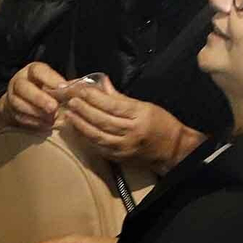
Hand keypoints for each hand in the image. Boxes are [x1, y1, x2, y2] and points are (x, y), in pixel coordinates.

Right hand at [0, 61, 68, 133]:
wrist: (24, 100)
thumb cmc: (45, 89)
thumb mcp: (54, 82)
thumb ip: (65, 85)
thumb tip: (81, 88)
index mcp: (32, 70)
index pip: (38, 70)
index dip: (50, 79)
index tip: (63, 88)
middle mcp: (19, 81)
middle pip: (23, 87)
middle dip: (39, 98)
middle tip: (54, 107)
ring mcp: (12, 96)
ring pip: (18, 103)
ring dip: (36, 112)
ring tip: (51, 118)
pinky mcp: (10, 111)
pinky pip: (19, 117)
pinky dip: (33, 122)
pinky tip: (46, 124)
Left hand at [62, 77, 200, 172]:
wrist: (172, 150)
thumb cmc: (162, 124)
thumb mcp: (146, 106)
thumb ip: (121, 97)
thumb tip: (102, 84)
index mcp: (140, 115)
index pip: (112, 105)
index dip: (94, 97)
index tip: (80, 90)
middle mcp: (131, 131)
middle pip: (102, 119)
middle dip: (83, 109)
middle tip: (71, 101)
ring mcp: (124, 146)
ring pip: (97, 135)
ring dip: (81, 124)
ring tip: (70, 115)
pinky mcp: (118, 157)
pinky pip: (98, 146)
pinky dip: (86, 138)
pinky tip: (78, 130)